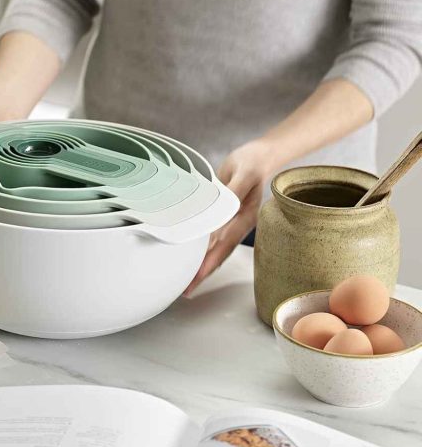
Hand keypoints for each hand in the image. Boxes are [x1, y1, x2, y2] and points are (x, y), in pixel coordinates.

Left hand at [184, 139, 273, 294]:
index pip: (225, 243)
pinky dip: (202, 251)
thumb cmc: (252, 163)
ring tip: (187, 284)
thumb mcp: (244, 174)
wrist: (258, 156)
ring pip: (216, 250)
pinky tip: (192, 261)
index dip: (211, 260)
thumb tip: (219, 209)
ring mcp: (231, 223)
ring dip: (202, 266)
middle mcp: (238, 224)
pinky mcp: (223, 218)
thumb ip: (232, 192)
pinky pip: (212, 239)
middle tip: (187, 289)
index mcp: (245, 217)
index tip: (198, 274)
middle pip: (220, 253)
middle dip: (203, 272)